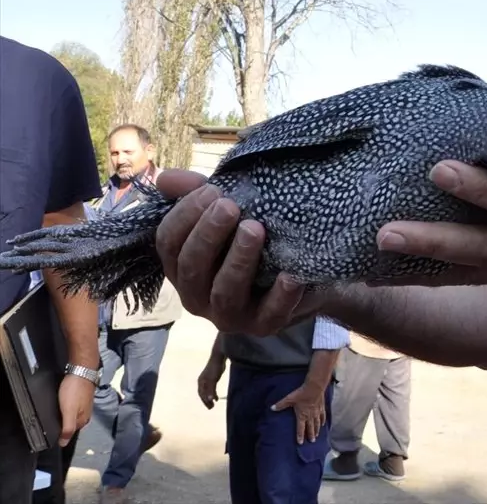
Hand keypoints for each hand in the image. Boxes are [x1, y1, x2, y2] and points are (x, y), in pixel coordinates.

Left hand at [57, 373, 94, 446]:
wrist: (81, 370)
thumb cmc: (74, 390)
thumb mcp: (69, 412)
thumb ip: (67, 428)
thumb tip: (63, 444)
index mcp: (83, 420)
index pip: (69, 433)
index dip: (59, 433)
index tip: (49, 430)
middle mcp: (85, 414)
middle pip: (71, 424)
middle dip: (62, 424)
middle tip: (51, 419)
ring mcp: (84, 405)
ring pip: (71, 415)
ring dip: (63, 415)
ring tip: (55, 412)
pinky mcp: (81, 397)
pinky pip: (72, 407)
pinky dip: (66, 408)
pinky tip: (61, 404)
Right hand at [154, 169, 323, 335]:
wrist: (303, 273)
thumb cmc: (254, 240)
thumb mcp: (227, 213)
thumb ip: (197, 194)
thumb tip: (166, 178)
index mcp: (183, 267)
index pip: (168, 243)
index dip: (185, 215)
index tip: (211, 190)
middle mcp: (198, 296)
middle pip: (192, 268)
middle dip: (208, 235)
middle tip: (229, 206)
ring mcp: (230, 315)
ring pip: (225, 293)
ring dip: (238, 260)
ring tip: (255, 229)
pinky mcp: (264, 326)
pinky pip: (270, 315)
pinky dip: (280, 296)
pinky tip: (290, 275)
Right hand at [197, 359, 224, 409]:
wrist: (219, 357)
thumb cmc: (215, 368)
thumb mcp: (213, 380)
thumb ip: (211, 390)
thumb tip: (209, 399)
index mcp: (201, 382)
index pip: (201, 394)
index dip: (205, 401)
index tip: (209, 406)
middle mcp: (202, 381)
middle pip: (203, 393)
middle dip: (206, 401)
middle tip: (211, 408)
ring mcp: (207, 379)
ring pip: (207, 391)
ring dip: (209, 398)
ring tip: (213, 404)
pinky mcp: (212, 378)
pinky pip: (211, 388)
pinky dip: (213, 393)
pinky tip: (217, 398)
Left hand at [271, 383, 325, 443]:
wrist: (314, 386)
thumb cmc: (301, 393)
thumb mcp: (289, 399)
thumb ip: (281, 404)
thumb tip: (272, 408)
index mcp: (302, 415)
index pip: (300, 428)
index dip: (300, 436)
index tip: (300, 443)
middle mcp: (310, 416)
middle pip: (310, 428)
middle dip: (310, 435)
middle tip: (311, 442)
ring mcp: (317, 412)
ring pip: (317, 424)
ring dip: (317, 430)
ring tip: (317, 436)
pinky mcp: (321, 407)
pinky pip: (322, 416)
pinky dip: (322, 421)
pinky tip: (322, 424)